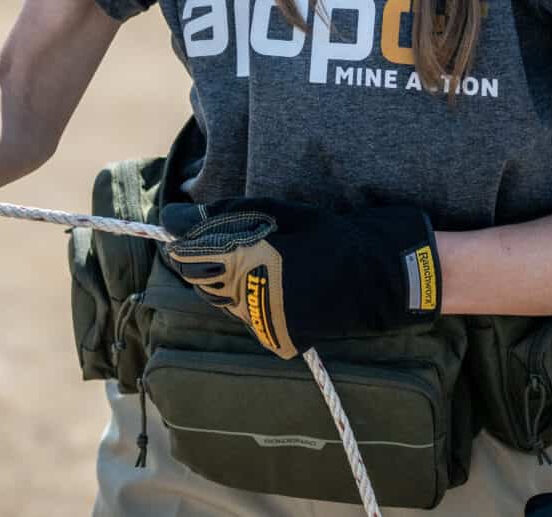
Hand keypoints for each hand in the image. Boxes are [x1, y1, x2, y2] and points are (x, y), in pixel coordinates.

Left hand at [163, 197, 440, 358]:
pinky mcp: (275, 338)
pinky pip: (244, 317)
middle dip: (200, 262)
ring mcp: (262, 321)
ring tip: (247, 263)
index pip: (187, 256)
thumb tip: (177, 218)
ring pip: (218, 301)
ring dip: (222, 282)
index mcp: (248, 258)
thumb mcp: (276, 212)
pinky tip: (268, 285)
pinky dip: (246, 301)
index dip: (182, 242)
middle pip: (197, 281)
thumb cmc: (325, 234)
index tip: (181, 231)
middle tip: (218, 246)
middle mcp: (250, 294)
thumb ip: (223, 214)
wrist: (374, 277)